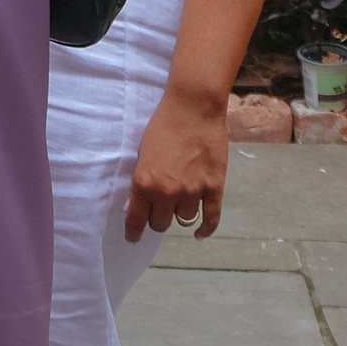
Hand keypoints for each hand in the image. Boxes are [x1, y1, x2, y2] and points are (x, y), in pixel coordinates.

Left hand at [124, 85, 228, 242]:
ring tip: (180, 200)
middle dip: (158, 217)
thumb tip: (135, 206)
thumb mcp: (142, 153)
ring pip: (184, 218)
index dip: (134, 232)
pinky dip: (206, 229)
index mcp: (145, 183)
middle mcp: (168, 192)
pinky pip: (211, 218)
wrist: (193, 107)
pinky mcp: (214, 187)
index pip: (137, 220)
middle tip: (159, 208)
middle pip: (161, 223)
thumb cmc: (163, 125)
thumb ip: (141, 181)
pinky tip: (199, 233)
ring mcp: (193, 191)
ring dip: (180, 212)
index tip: (133, 238)